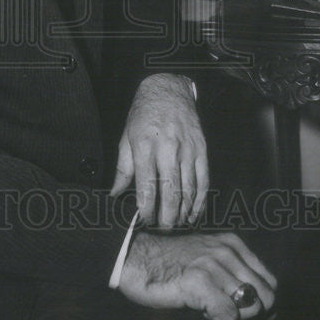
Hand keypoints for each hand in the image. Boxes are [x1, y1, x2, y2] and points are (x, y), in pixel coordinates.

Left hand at [110, 73, 207, 228]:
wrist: (168, 90)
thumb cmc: (143, 114)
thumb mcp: (126, 137)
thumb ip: (122, 168)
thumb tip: (115, 194)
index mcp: (145, 146)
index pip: (146, 186)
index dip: (146, 209)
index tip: (144, 221)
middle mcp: (167, 148)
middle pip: (170, 191)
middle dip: (166, 216)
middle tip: (162, 230)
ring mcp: (187, 149)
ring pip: (188, 189)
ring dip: (183, 212)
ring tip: (175, 225)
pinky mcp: (202, 149)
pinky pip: (203, 180)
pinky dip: (200, 200)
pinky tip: (194, 213)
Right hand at [118, 230, 276, 319]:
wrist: (138, 259)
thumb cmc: (172, 265)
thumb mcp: (209, 258)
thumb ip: (234, 272)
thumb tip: (261, 305)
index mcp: (233, 244)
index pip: (270, 282)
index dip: (264, 305)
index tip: (252, 319)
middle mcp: (227, 251)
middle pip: (266, 296)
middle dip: (255, 317)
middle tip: (232, 319)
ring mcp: (214, 265)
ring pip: (251, 306)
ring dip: (234, 316)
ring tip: (212, 308)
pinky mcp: (199, 281)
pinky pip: (228, 313)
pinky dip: (218, 318)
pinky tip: (201, 309)